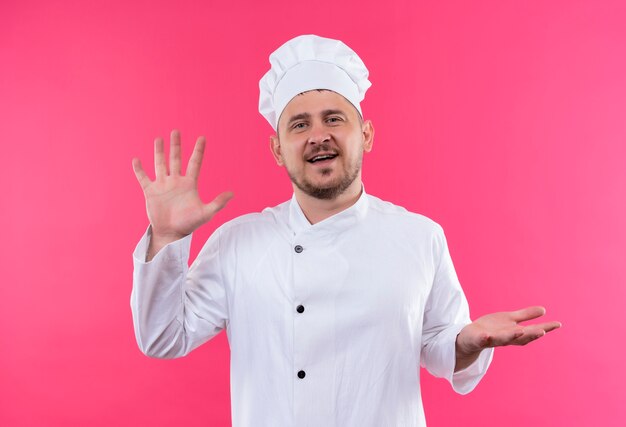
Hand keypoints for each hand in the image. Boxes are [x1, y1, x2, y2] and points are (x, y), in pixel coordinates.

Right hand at [132, 130, 232, 257]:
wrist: (171, 233)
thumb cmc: (189, 224)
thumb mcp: (205, 213)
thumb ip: (218, 203)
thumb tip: (232, 194)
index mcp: (189, 184)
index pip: (194, 163)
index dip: (198, 150)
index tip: (202, 137)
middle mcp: (175, 181)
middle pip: (176, 159)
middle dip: (176, 145)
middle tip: (176, 131)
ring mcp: (162, 185)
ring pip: (160, 164)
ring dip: (159, 152)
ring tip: (159, 139)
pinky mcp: (150, 192)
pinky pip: (143, 178)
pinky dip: (139, 169)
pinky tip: (136, 160)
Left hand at [455, 306, 560, 370]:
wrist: (470, 338)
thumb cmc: (492, 328)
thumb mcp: (509, 319)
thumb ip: (525, 316)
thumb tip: (544, 310)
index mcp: (514, 333)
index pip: (532, 331)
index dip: (545, 328)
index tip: (558, 324)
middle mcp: (506, 338)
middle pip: (520, 338)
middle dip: (531, 335)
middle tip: (543, 331)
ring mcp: (492, 339)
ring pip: (503, 340)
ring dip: (511, 336)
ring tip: (520, 331)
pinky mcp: (478, 339)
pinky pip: (482, 340)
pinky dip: (485, 338)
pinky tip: (487, 335)